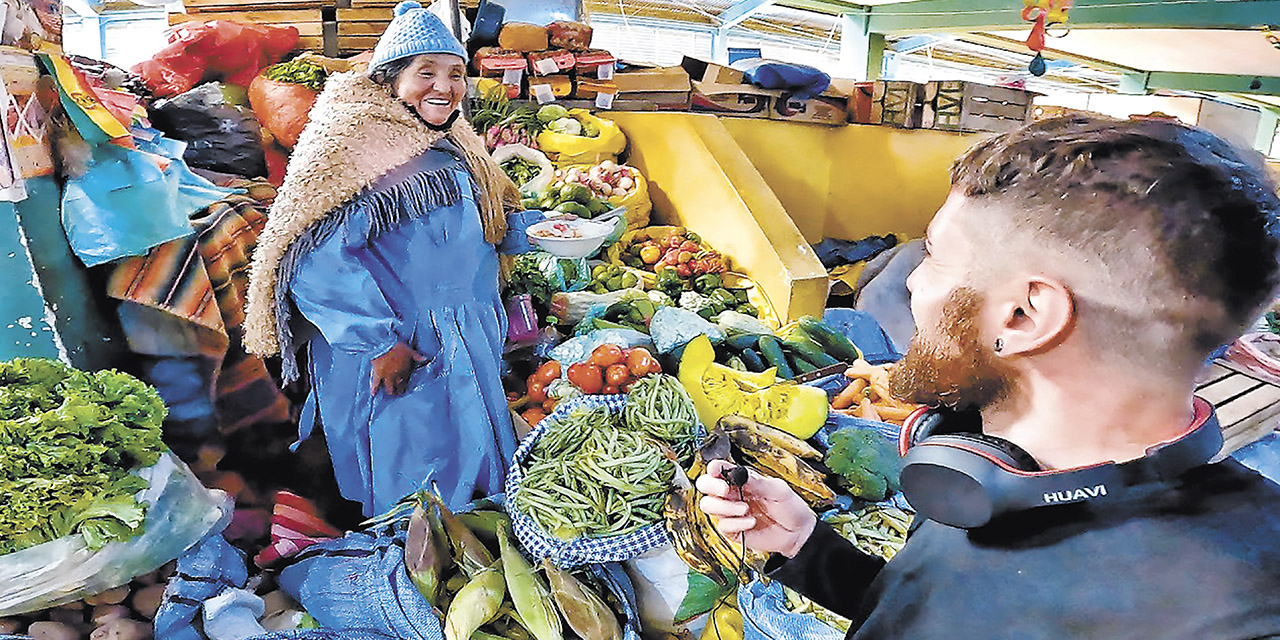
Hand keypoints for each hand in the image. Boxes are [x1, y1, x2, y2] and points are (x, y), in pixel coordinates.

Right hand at [370, 341, 426, 395]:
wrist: (383, 345)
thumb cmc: (397, 347)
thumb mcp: (409, 350)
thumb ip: (417, 356)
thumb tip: (425, 358)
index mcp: (405, 370)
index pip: (406, 380)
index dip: (406, 384)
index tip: (405, 387)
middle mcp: (397, 375)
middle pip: (399, 385)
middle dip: (400, 390)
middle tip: (399, 393)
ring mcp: (387, 376)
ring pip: (389, 387)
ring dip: (391, 391)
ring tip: (391, 394)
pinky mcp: (378, 374)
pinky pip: (376, 383)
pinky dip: (374, 389)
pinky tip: (373, 394)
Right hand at [696, 459, 816, 558]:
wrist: (798, 533)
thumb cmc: (791, 508)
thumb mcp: (778, 489)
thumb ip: (757, 482)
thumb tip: (740, 473)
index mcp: (742, 480)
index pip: (718, 469)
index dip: (713, 468)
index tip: (717, 471)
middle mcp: (732, 494)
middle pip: (704, 485)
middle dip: (711, 486)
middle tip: (726, 490)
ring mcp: (731, 512)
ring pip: (708, 505)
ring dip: (725, 507)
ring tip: (745, 509)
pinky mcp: (733, 530)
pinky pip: (722, 526)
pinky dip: (736, 524)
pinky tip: (751, 522)